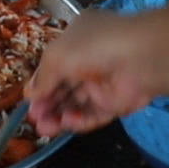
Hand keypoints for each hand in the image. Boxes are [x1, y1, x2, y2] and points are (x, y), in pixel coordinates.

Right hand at [26, 10, 158, 136]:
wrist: (140, 58)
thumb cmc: (92, 48)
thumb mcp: (56, 56)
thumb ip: (43, 78)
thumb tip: (29, 94)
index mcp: (77, 39)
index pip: (54, 64)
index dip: (41, 83)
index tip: (28, 101)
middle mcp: (90, 59)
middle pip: (64, 87)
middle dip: (48, 103)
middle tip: (34, 119)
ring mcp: (104, 82)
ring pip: (77, 103)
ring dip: (60, 116)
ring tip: (44, 129)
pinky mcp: (116, 103)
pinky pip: (94, 114)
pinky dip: (80, 120)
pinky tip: (67, 124)